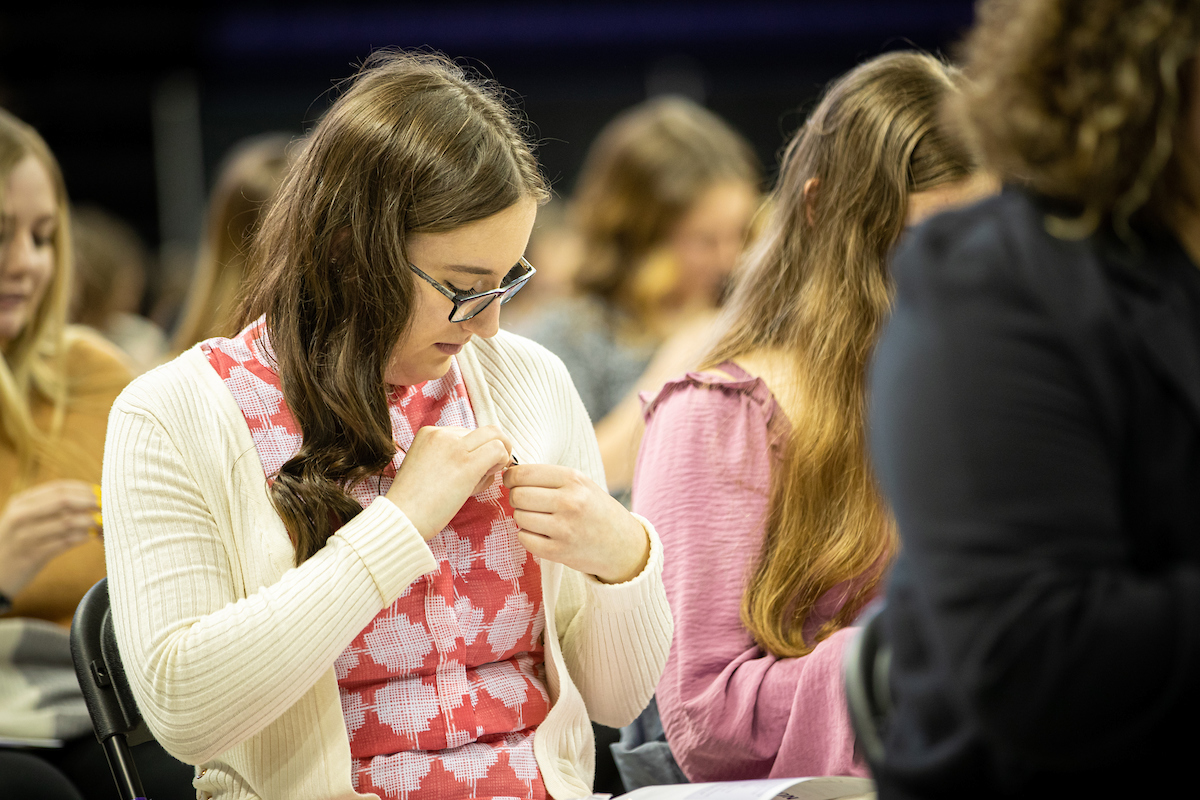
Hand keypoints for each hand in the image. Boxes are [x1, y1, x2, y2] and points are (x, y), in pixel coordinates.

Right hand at [0, 480, 100, 597]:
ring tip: (103, 525)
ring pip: (67, 522)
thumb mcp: (27, 520)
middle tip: (108, 508)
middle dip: (90, 503)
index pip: (59, 487)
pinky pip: (64, 543)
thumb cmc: (18, 544)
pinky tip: (91, 537)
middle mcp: (21, 516)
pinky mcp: (32, 556)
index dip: (84, 489)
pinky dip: (81, 538)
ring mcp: (25, 536)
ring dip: (90, 523)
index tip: (103, 494)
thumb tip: (91, 499)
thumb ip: (52, 508)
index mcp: (21, 503)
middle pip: (64, 501)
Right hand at [385, 425, 513, 539]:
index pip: (468, 433)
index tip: (471, 470)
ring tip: (481, 479)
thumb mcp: (428, 466)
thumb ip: (451, 457)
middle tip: (487, 472)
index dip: (476, 451)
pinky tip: (485, 480)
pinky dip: (502, 463)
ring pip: (496, 436)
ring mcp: (455, 447)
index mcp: (430, 432)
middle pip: (486, 431)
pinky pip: (499, 450)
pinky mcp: (466, 464)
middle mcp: (443, 434)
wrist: (401, 518)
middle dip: (493, 450)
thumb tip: (483, 457)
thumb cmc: (415, 502)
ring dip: (500, 456)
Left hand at [503, 464, 649, 583]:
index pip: (524, 473)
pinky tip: (540, 533)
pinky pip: (524, 538)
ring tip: (537, 518)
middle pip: (518, 495)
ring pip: (519, 517)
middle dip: (515, 498)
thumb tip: (508, 472)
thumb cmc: (596, 510)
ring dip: (522, 517)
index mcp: (574, 479)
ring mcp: (565, 528)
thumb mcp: (581, 484)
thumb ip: (549, 477)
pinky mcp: (560, 551)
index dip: (511, 477)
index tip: (512, 482)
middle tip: (525, 502)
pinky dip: (526, 536)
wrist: (622, 545)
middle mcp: (570, 502)